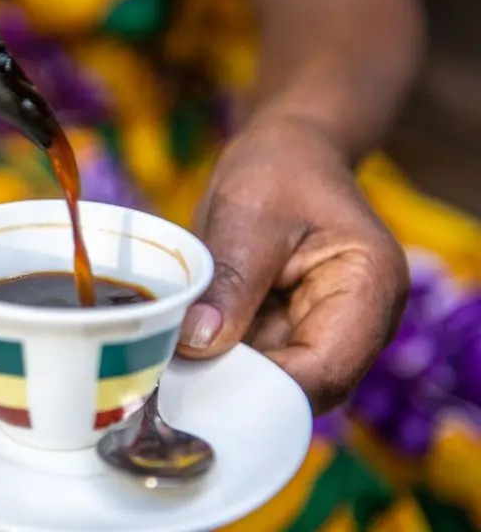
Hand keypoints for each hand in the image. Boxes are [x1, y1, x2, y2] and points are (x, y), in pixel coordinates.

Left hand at [175, 117, 409, 413]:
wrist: (286, 153)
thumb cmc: (277, 169)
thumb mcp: (247, 215)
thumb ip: (230, 281)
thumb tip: (199, 344)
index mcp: (371, 286)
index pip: (326, 368)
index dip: (264, 387)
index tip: (199, 381)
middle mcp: (361, 322)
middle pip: (304, 385)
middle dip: (240, 387)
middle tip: (171, 379)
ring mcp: (328, 331)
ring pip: (277, 382)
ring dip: (226, 377)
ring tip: (169, 363)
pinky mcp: (295, 334)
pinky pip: (258, 364)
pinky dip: (221, 362)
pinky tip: (180, 352)